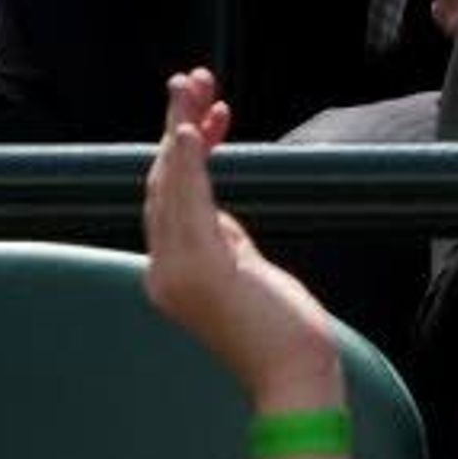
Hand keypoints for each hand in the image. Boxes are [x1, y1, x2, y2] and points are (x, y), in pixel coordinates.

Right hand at [142, 70, 343, 412]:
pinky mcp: (201, 270)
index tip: (211, 116)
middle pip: (162, 181)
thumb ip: (228, 243)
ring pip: (171, 182)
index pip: (171, 198)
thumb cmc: (282, 335)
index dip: (184, 152)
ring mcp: (177, 271)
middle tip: (191, 78)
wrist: (295, 380)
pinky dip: (185, 163)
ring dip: (180, 126)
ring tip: (191, 83)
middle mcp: (163, 270)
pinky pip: (187, 203)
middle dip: (176, 124)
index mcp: (170, 273)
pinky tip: (188, 130)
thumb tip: (220, 217)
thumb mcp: (249, 276)